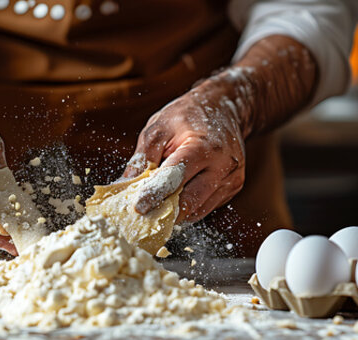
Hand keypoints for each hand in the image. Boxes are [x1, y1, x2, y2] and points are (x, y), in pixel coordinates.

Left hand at [122, 82, 247, 223]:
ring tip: (156, 205)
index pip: (176, 177)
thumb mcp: (159, 128)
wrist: (223, 107)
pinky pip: (205, 207)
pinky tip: (175, 198)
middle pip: (189, 201)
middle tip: (142, 214)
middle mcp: (222, 166)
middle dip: (163, 210)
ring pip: (197, 210)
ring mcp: (231, 179)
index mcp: (203, 147)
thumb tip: (124, 186)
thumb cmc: (187, 116)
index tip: (138, 208)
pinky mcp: (233, 188)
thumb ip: (143, 158)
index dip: (155, 194)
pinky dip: (188, 207)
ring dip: (175, 212)